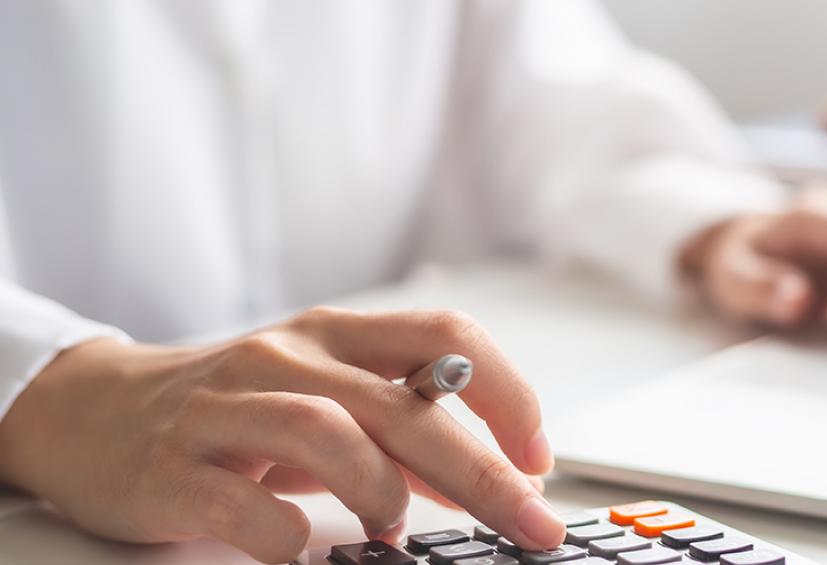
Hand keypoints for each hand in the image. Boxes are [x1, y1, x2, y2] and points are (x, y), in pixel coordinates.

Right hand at [0, 308, 565, 562]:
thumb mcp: (325, 403)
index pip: (446, 336)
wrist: (93, 412)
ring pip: (329, 434)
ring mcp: (227, 406)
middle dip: (483, 473)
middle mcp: (288, 358)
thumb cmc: (231, 408)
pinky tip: (304, 552)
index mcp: (337, 335)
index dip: (508, 394)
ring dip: (382, 492)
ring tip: (392, 530)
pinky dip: (290, 539)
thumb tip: (495, 480)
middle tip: (529, 521)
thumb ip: (405, 436)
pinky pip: (245, 504)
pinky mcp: (173, 465)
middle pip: (406, 407)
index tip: (538, 457)